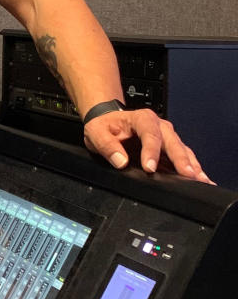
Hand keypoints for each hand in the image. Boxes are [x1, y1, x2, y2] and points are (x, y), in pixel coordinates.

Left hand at [83, 108, 212, 181]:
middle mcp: (159, 125)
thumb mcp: (97, 133)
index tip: (150, 168)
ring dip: (192, 164)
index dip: (151, 151)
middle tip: (188, 174)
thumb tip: (121, 161)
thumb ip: (107, 146)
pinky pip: (183, 157)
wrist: (108, 121)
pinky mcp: (168, 148)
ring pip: (182, 150)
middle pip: (173, 142)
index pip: (150, 134)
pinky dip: (192, 167)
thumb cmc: (104, 126)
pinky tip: (200, 179)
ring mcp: (167, 137)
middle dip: (181, 159)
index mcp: (142, 118)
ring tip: (201, 180)